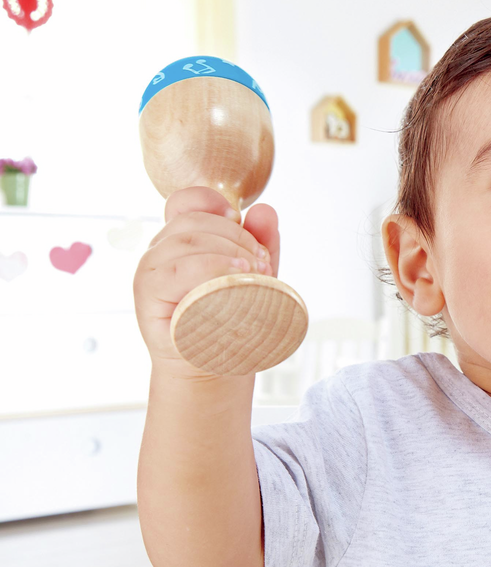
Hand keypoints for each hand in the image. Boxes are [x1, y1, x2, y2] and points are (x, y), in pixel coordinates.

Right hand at [134, 187, 280, 368]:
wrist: (215, 365)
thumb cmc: (230, 319)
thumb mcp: (253, 276)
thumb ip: (261, 244)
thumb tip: (265, 210)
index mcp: (181, 240)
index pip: (184, 202)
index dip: (210, 201)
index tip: (239, 218)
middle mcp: (160, 250)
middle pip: (193, 221)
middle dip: (235, 235)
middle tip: (263, 262)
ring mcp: (150, 270)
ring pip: (186, 241)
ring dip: (227, 250)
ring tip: (255, 271)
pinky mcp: (148, 294)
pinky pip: (176, 270)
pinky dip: (209, 267)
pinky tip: (236, 275)